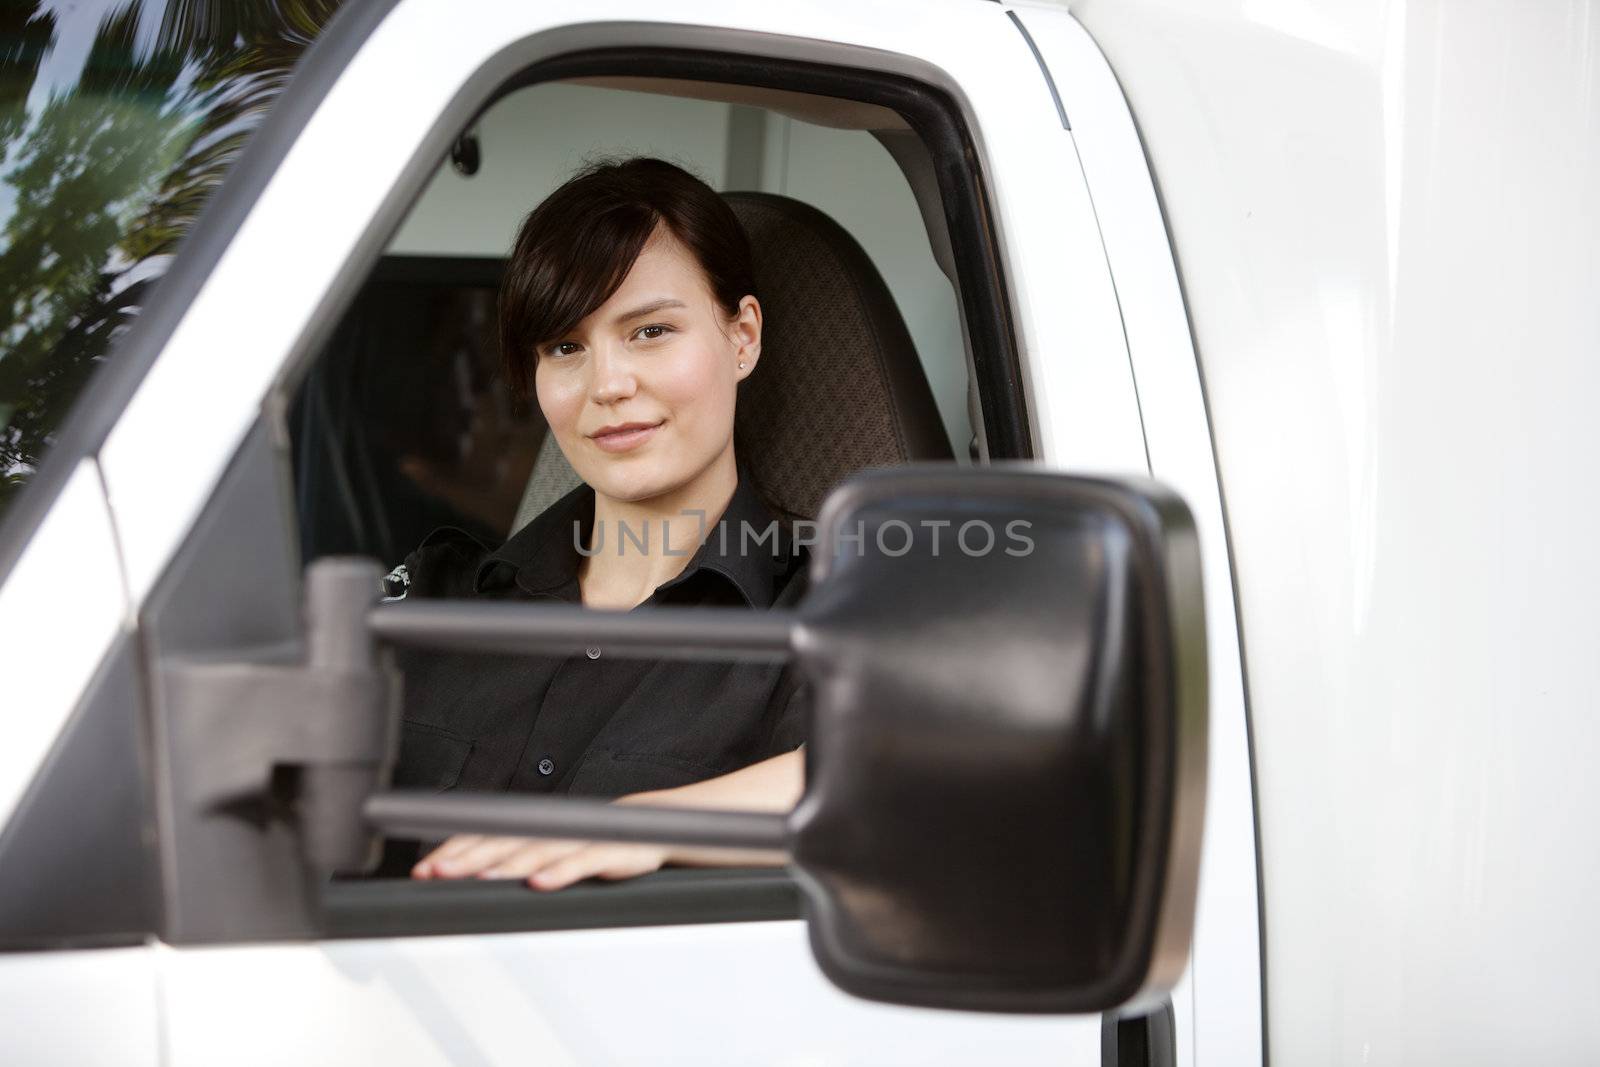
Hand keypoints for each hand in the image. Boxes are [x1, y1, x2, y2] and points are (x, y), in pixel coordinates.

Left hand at [411, 833, 668, 889]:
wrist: (644, 826)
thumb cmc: (588, 844)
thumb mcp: (546, 852)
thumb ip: (511, 862)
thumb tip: (468, 879)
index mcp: (529, 832)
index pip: (483, 838)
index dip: (452, 853)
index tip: (422, 871)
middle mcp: (547, 833)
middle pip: (501, 844)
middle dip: (466, 858)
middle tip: (436, 872)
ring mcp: (575, 841)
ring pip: (536, 852)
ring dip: (506, 865)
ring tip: (478, 876)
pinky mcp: (605, 853)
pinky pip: (580, 863)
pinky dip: (559, 873)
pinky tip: (540, 883)